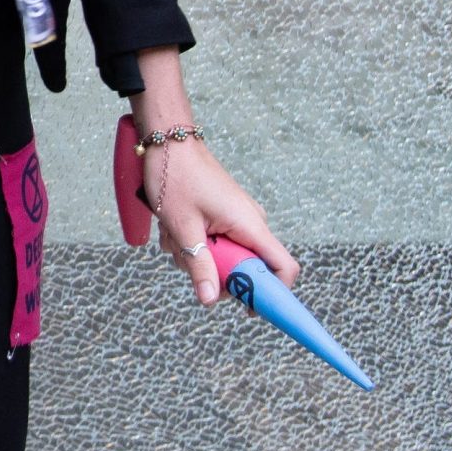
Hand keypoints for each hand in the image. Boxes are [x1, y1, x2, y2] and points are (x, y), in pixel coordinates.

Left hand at [131, 47, 296, 306]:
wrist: (167, 142)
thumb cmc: (176, 178)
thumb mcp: (184, 228)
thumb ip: (199, 266)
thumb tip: (210, 301)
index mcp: (251, 225)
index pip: (284, 268)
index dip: (273, 294)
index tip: (247, 308)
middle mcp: (251, 223)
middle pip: (246, 269)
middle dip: (214, 272)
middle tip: (187, 257)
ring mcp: (237, 219)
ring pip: (224, 257)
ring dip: (196, 255)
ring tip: (175, 234)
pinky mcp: (224, 216)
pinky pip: (214, 242)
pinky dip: (193, 241)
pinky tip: (174, 227)